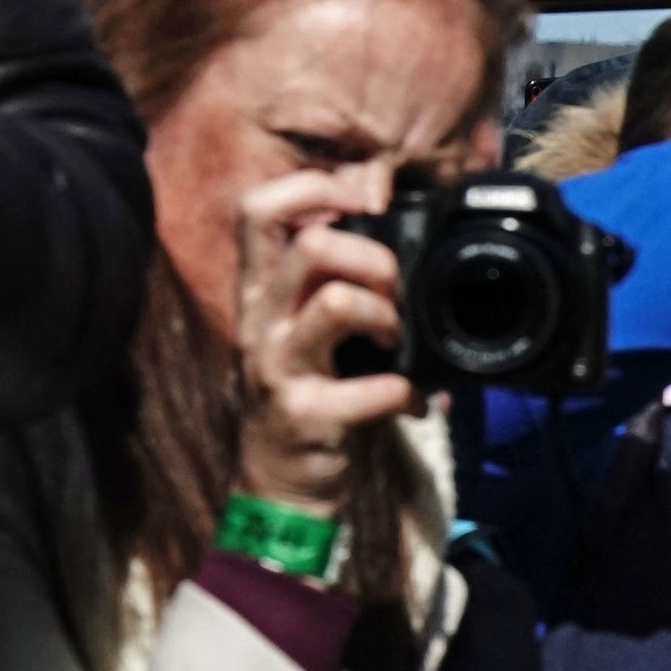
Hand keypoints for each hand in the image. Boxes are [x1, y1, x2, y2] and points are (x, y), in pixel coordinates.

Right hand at [234, 171, 412, 516]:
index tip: (362, 203)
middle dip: (373, 258)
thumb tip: (391, 228)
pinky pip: (372, 387)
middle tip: (395, 292)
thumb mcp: (308, 327)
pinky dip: (407, 392)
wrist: (280, 482)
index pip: (258, 208)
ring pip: (336, 302)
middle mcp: (261, 319)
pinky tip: (412, 403)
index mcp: (262, 290)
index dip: (311, 188)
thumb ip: (332, 279)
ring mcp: (277, 366)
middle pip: (311, 245)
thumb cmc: (309, 393)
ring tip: (395, 341)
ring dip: (385, 316)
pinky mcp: (304, 413)